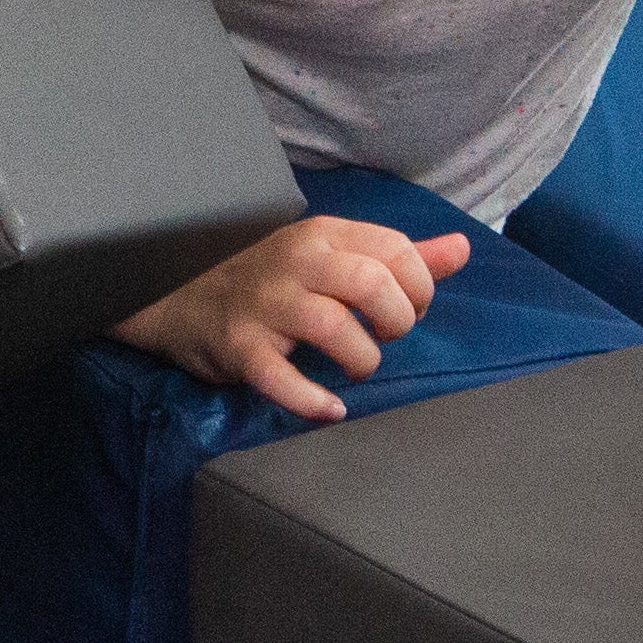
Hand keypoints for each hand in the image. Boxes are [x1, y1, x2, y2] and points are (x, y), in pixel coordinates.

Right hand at [113, 217, 475, 422]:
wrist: (180, 300)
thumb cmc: (269, 281)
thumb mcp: (333, 256)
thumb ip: (401, 256)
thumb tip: (462, 248)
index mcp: (323, 235)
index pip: (397, 251)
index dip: (419, 290)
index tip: (406, 312)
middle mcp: (295, 261)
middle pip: (371, 284)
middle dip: (395, 322)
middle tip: (384, 339)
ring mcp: (265, 304)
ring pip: (334, 327)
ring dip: (362, 359)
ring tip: (356, 369)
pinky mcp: (240, 346)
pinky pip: (281, 377)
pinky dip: (312, 400)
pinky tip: (329, 408)